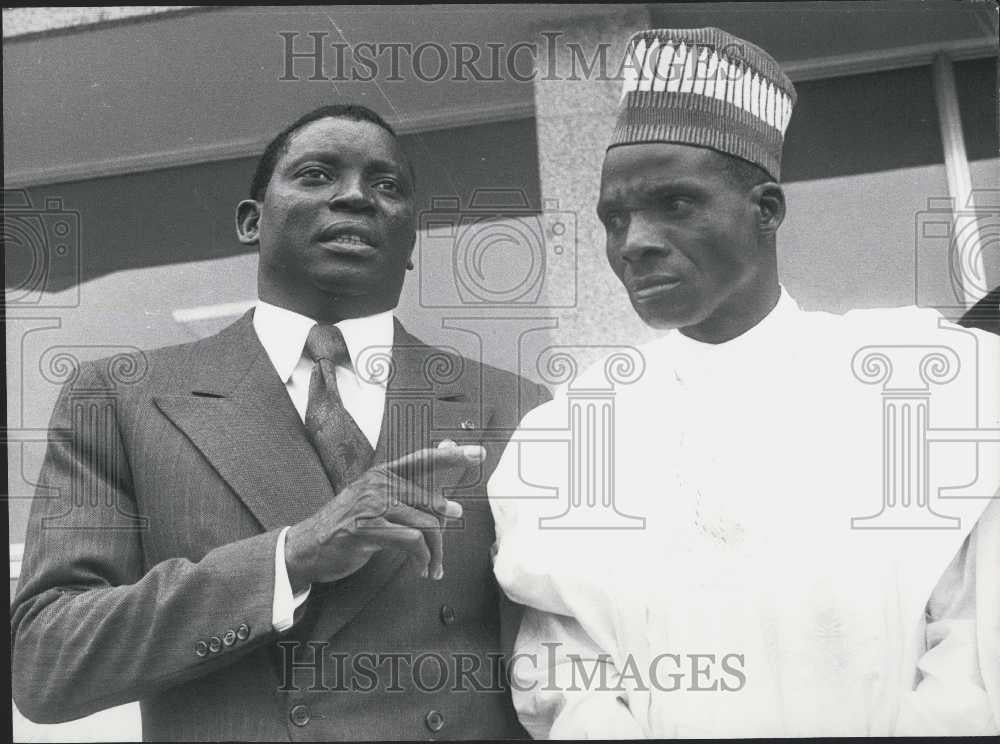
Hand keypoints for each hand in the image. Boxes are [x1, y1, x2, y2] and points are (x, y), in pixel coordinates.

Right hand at [284, 443, 484, 589]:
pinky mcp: (367, 528)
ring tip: (433, 567)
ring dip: (435, 552)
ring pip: (425, 523)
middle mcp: (378, 483)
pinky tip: (421, 568)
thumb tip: (445, 471)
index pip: (424, 459)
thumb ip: (408, 488)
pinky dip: (423, 558)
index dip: (453, 456)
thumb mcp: (376, 501)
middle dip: (444, 529)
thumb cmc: (346, 526)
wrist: (308, 547)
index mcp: (383, 473)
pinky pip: (412, 540)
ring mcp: (371, 504)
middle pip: (430, 500)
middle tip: (442, 552)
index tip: (478, 454)